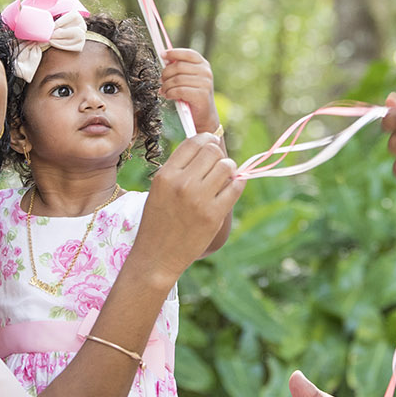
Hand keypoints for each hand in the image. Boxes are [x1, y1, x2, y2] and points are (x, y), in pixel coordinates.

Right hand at [137, 133, 241, 275]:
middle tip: (218, 164)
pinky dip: (238, 183)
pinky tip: (233, 187)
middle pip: (212, 151)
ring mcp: (198, 199)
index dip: (206, 139)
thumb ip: (178, 169)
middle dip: (218, 155)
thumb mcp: (158, 189)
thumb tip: (206, 146)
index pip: (193, 142)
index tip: (211, 143)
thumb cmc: (158, 222)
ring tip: (223, 178)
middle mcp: (181, 184)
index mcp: (165, 175)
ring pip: (226, 166)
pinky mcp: (213, 215)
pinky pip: (236, 187)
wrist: (157, 257)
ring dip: (229, 169)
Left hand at [161, 48, 219, 134]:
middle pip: (179, 66)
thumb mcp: (188, 78)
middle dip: (166, 73)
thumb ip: (180, 68)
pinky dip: (170, 93)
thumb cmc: (193, 96)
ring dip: (166, 86)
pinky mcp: (201, 95)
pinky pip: (179, 90)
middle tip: (161, 80)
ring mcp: (205, 83)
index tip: (162, 55)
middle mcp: (206, 72)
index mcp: (203, 65)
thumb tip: (166, 60)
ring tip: (163, 90)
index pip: (188, 54)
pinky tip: (168, 96)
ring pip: (177, 79)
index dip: (174, 53)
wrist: (204, 115)